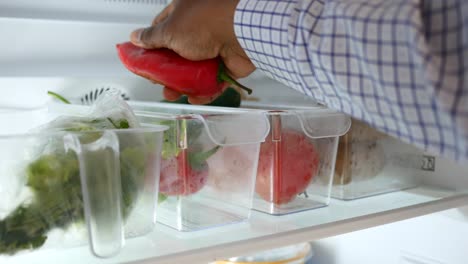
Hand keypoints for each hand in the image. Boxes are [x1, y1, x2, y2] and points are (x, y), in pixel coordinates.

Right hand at [130, 0, 255, 103]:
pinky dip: (204, 91)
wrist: (241, 34)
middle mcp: (199, 29)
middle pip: (177, 55)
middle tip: (158, 81)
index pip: (162, 30)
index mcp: (184, 14)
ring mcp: (214, 47)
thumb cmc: (206, 23)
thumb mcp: (169, 30)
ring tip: (173, 94)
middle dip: (166, 71)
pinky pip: (213, 80)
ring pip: (194, 70)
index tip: (143, 61)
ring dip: (183, 84)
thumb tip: (135, 38)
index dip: (151, 47)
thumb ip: (151, 37)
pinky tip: (195, 98)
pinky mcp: (228, 64)